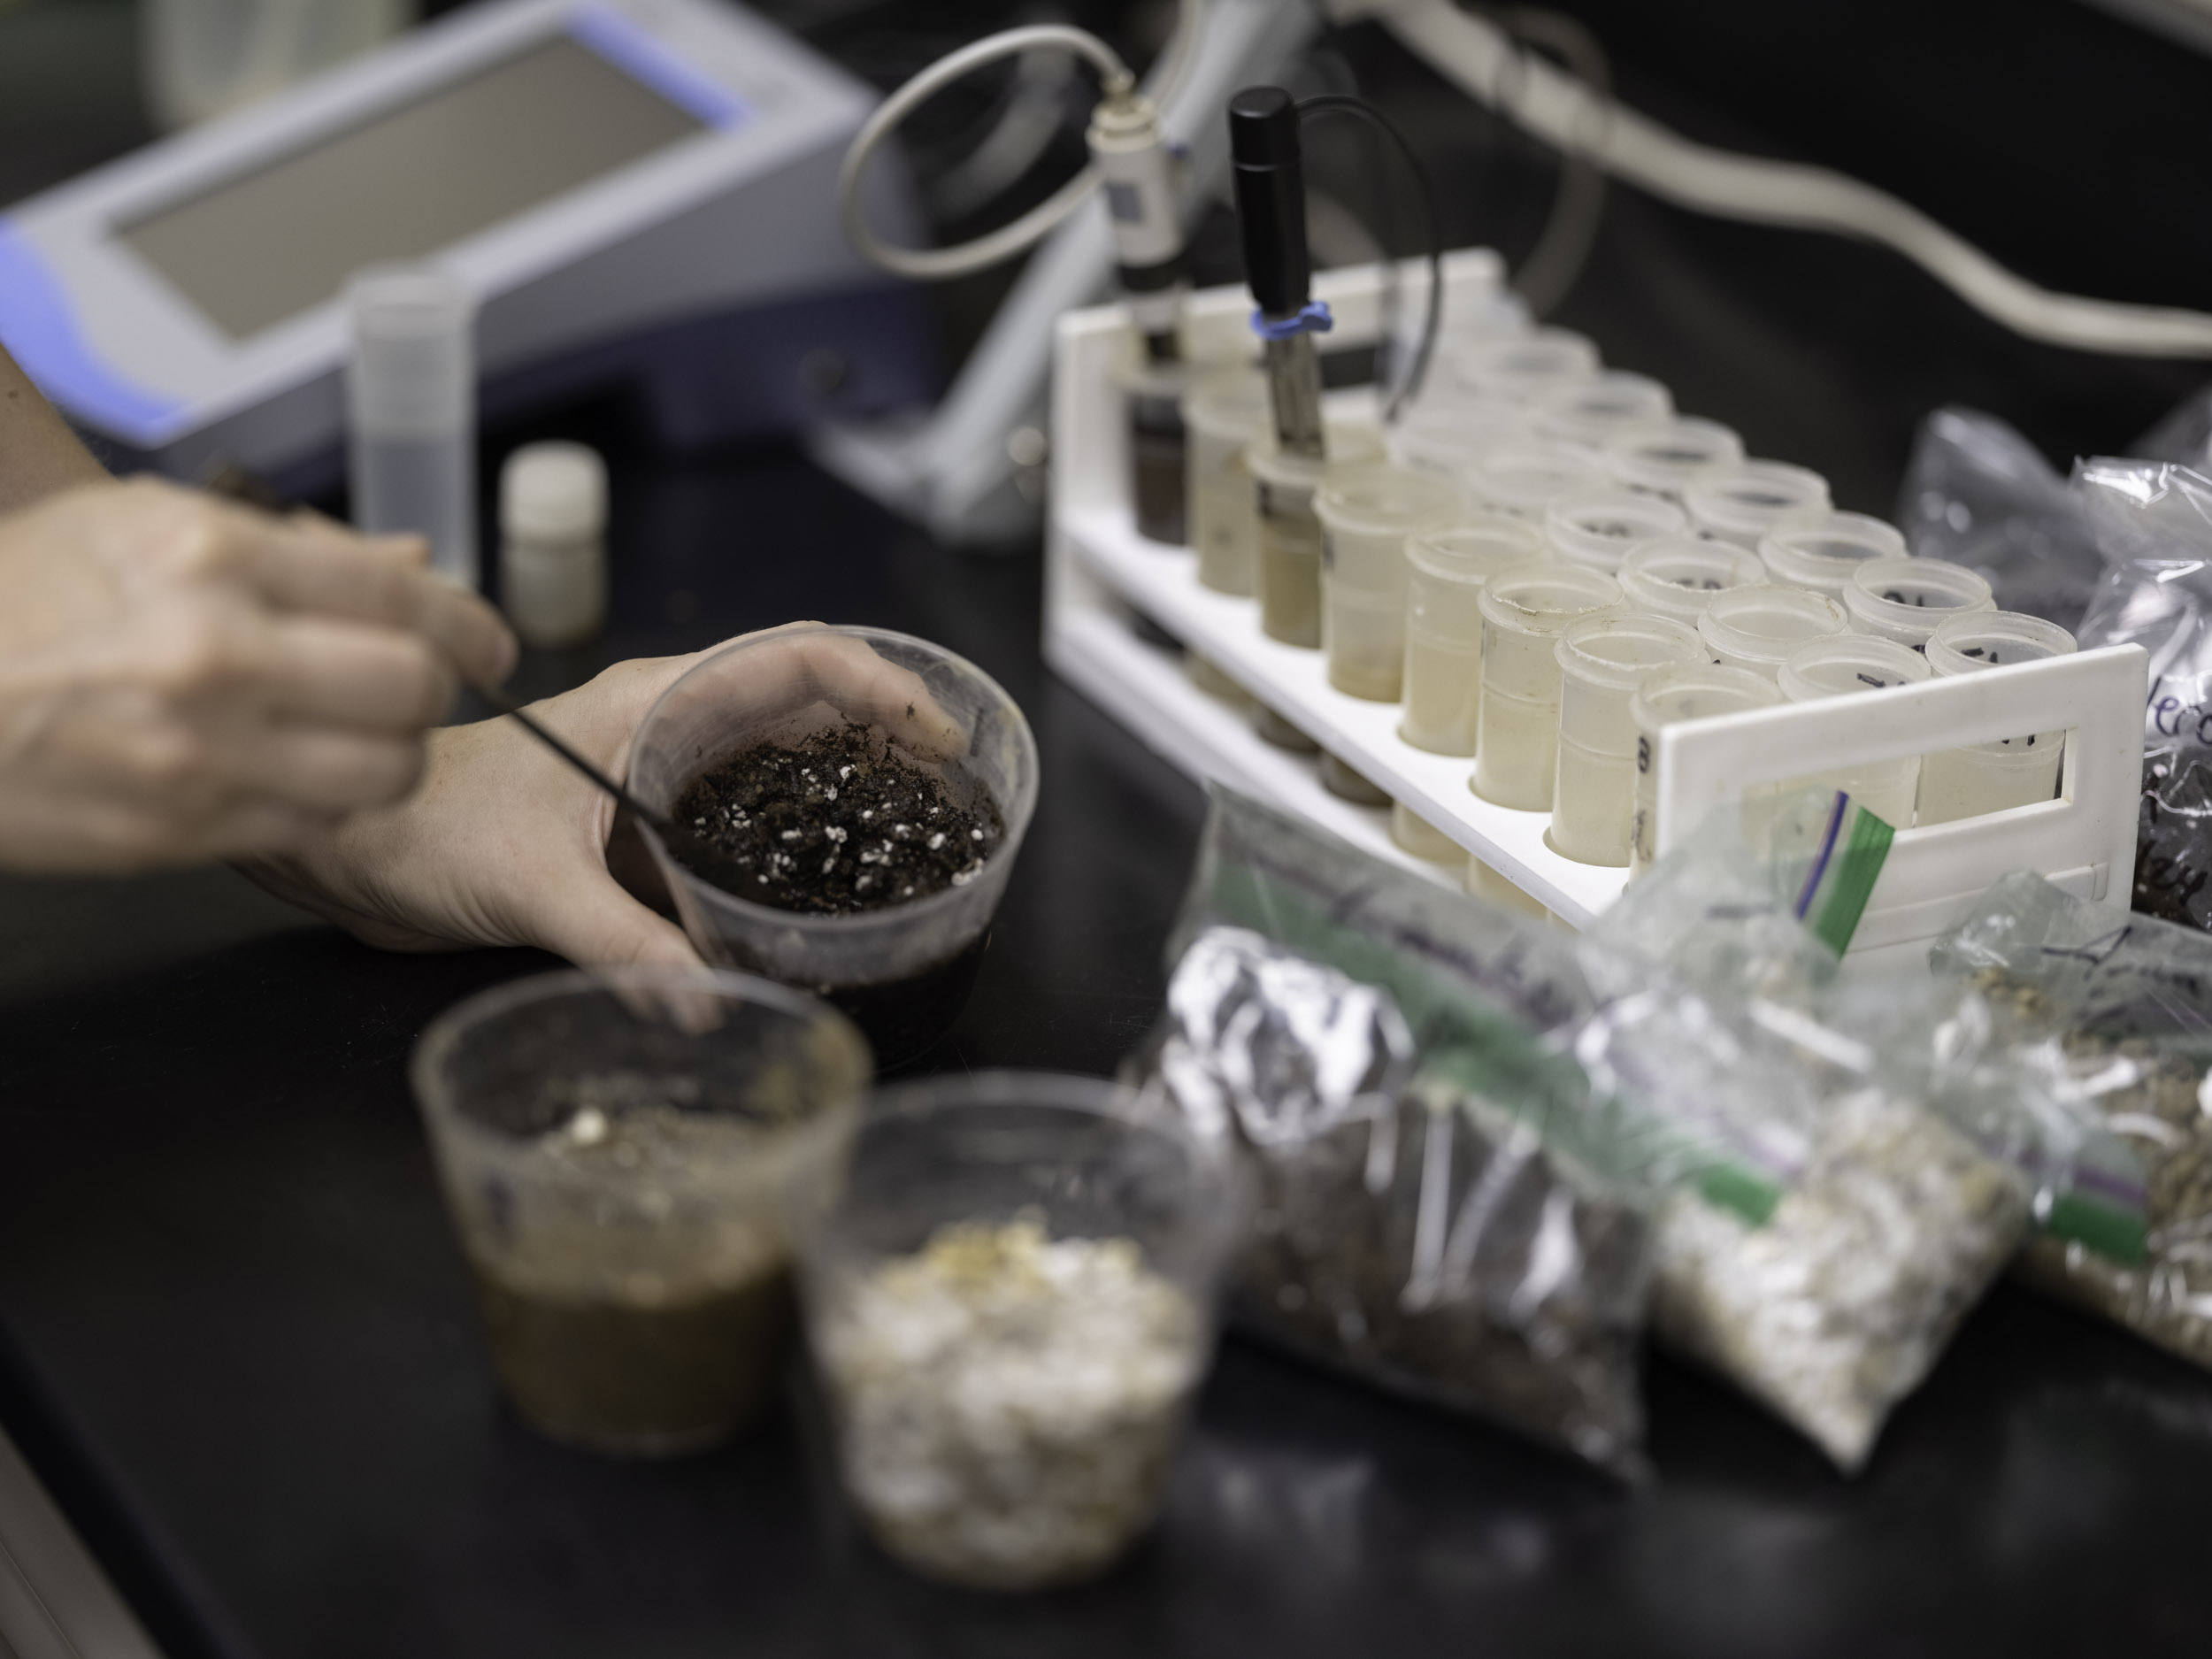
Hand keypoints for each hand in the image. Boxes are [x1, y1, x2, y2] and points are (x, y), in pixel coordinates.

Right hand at [0, 477, 514, 872]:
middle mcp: (216, 654)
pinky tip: (289, 771)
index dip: (470, 627)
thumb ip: (299, 549)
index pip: (404, 600)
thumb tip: (416, 567)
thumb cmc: (25, 598)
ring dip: (391, 755)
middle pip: (414, 691)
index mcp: (213, 559)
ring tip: (352, 733)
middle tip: (407, 686)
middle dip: (429, 690)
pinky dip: (327, 803)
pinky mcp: (181, 829)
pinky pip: (319, 825)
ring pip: (387, 773)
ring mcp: (200, 752)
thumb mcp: (148, 526)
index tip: (488, 643)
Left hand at [236, 625, 966, 967]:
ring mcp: (662, 775)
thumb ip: (623, 948)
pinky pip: (746, 820)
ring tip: (914, 836)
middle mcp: (669, 726)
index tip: (939, 736)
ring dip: (851, 783)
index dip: (881, 686)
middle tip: (953, 797)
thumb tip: (712, 1007)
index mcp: (653, 701)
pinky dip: (798, 838)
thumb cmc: (421, 831)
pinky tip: (825, 888)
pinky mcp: (648, 828)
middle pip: (810, 704)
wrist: (350, 851)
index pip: (797, 659)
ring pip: (783, 760)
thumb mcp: (530, 886)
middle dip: (889, 736)